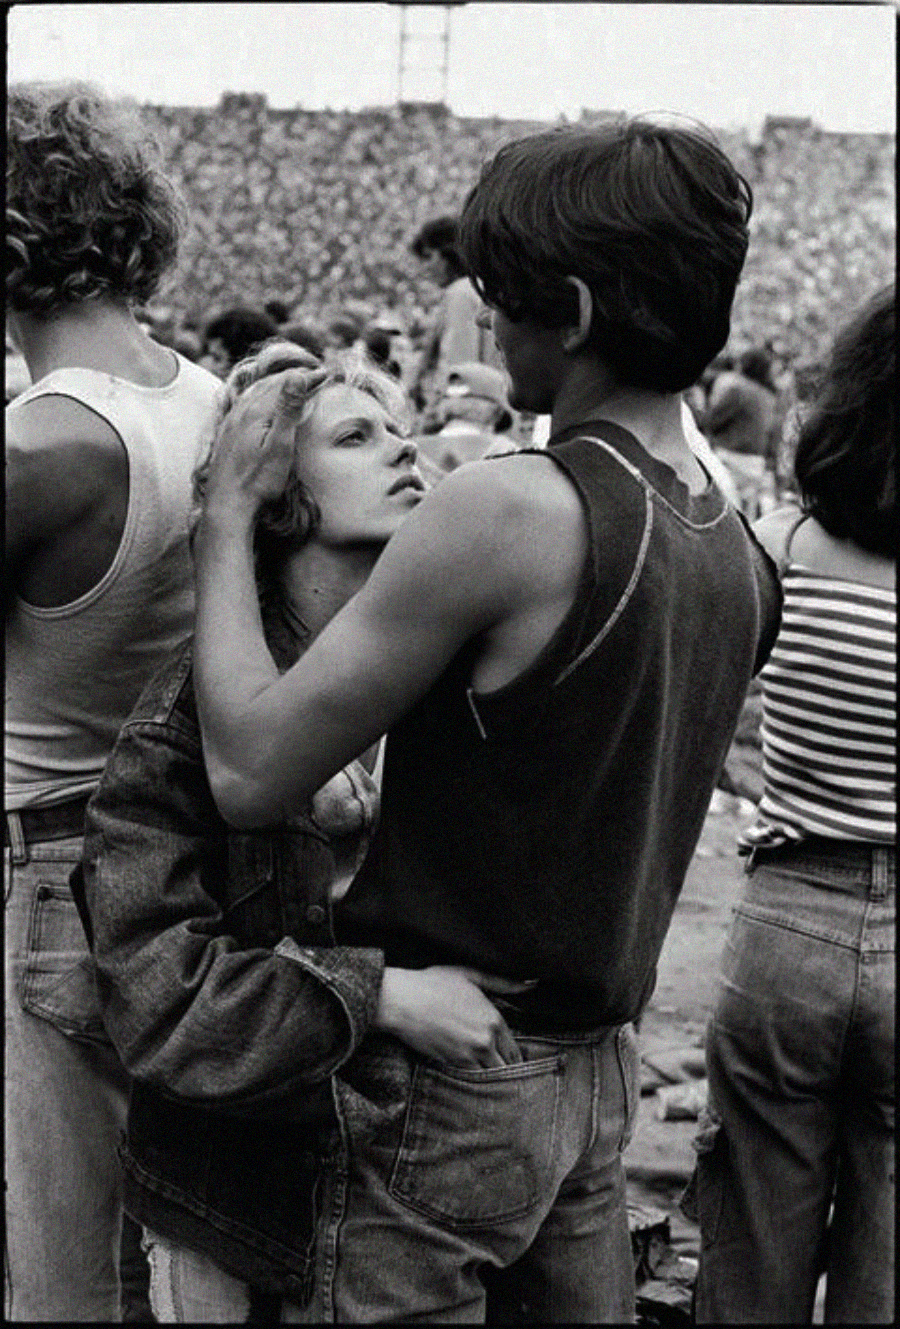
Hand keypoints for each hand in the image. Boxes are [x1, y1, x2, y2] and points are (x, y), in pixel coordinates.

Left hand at [203, 366, 328, 514]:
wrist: (228, 504)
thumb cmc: (258, 481)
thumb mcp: (280, 446)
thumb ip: (288, 410)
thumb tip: (296, 376)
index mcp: (256, 412)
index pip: (286, 384)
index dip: (307, 378)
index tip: (326, 375)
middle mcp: (241, 411)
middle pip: (270, 384)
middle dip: (294, 376)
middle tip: (315, 374)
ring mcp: (231, 421)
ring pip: (255, 390)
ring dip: (276, 382)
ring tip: (292, 380)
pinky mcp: (226, 433)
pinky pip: (244, 402)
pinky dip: (260, 393)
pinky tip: (260, 399)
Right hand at [374, 965, 534, 1068]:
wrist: (402, 1001)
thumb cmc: (434, 984)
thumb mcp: (470, 975)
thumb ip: (503, 983)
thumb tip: (531, 984)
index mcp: (493, 1020)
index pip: (515, 1051)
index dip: (516, 1058)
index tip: (512, 1060)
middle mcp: (484, 1041)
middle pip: (506, 1069)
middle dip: (507, 1072)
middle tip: (508, 1077)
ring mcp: (467, 1056)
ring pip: (490, 1078)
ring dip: (493, 1080)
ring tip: (494, 1082)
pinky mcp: (449, 1065)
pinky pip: (470, 1080)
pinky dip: (474, 1082)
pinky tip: (474, 1080)